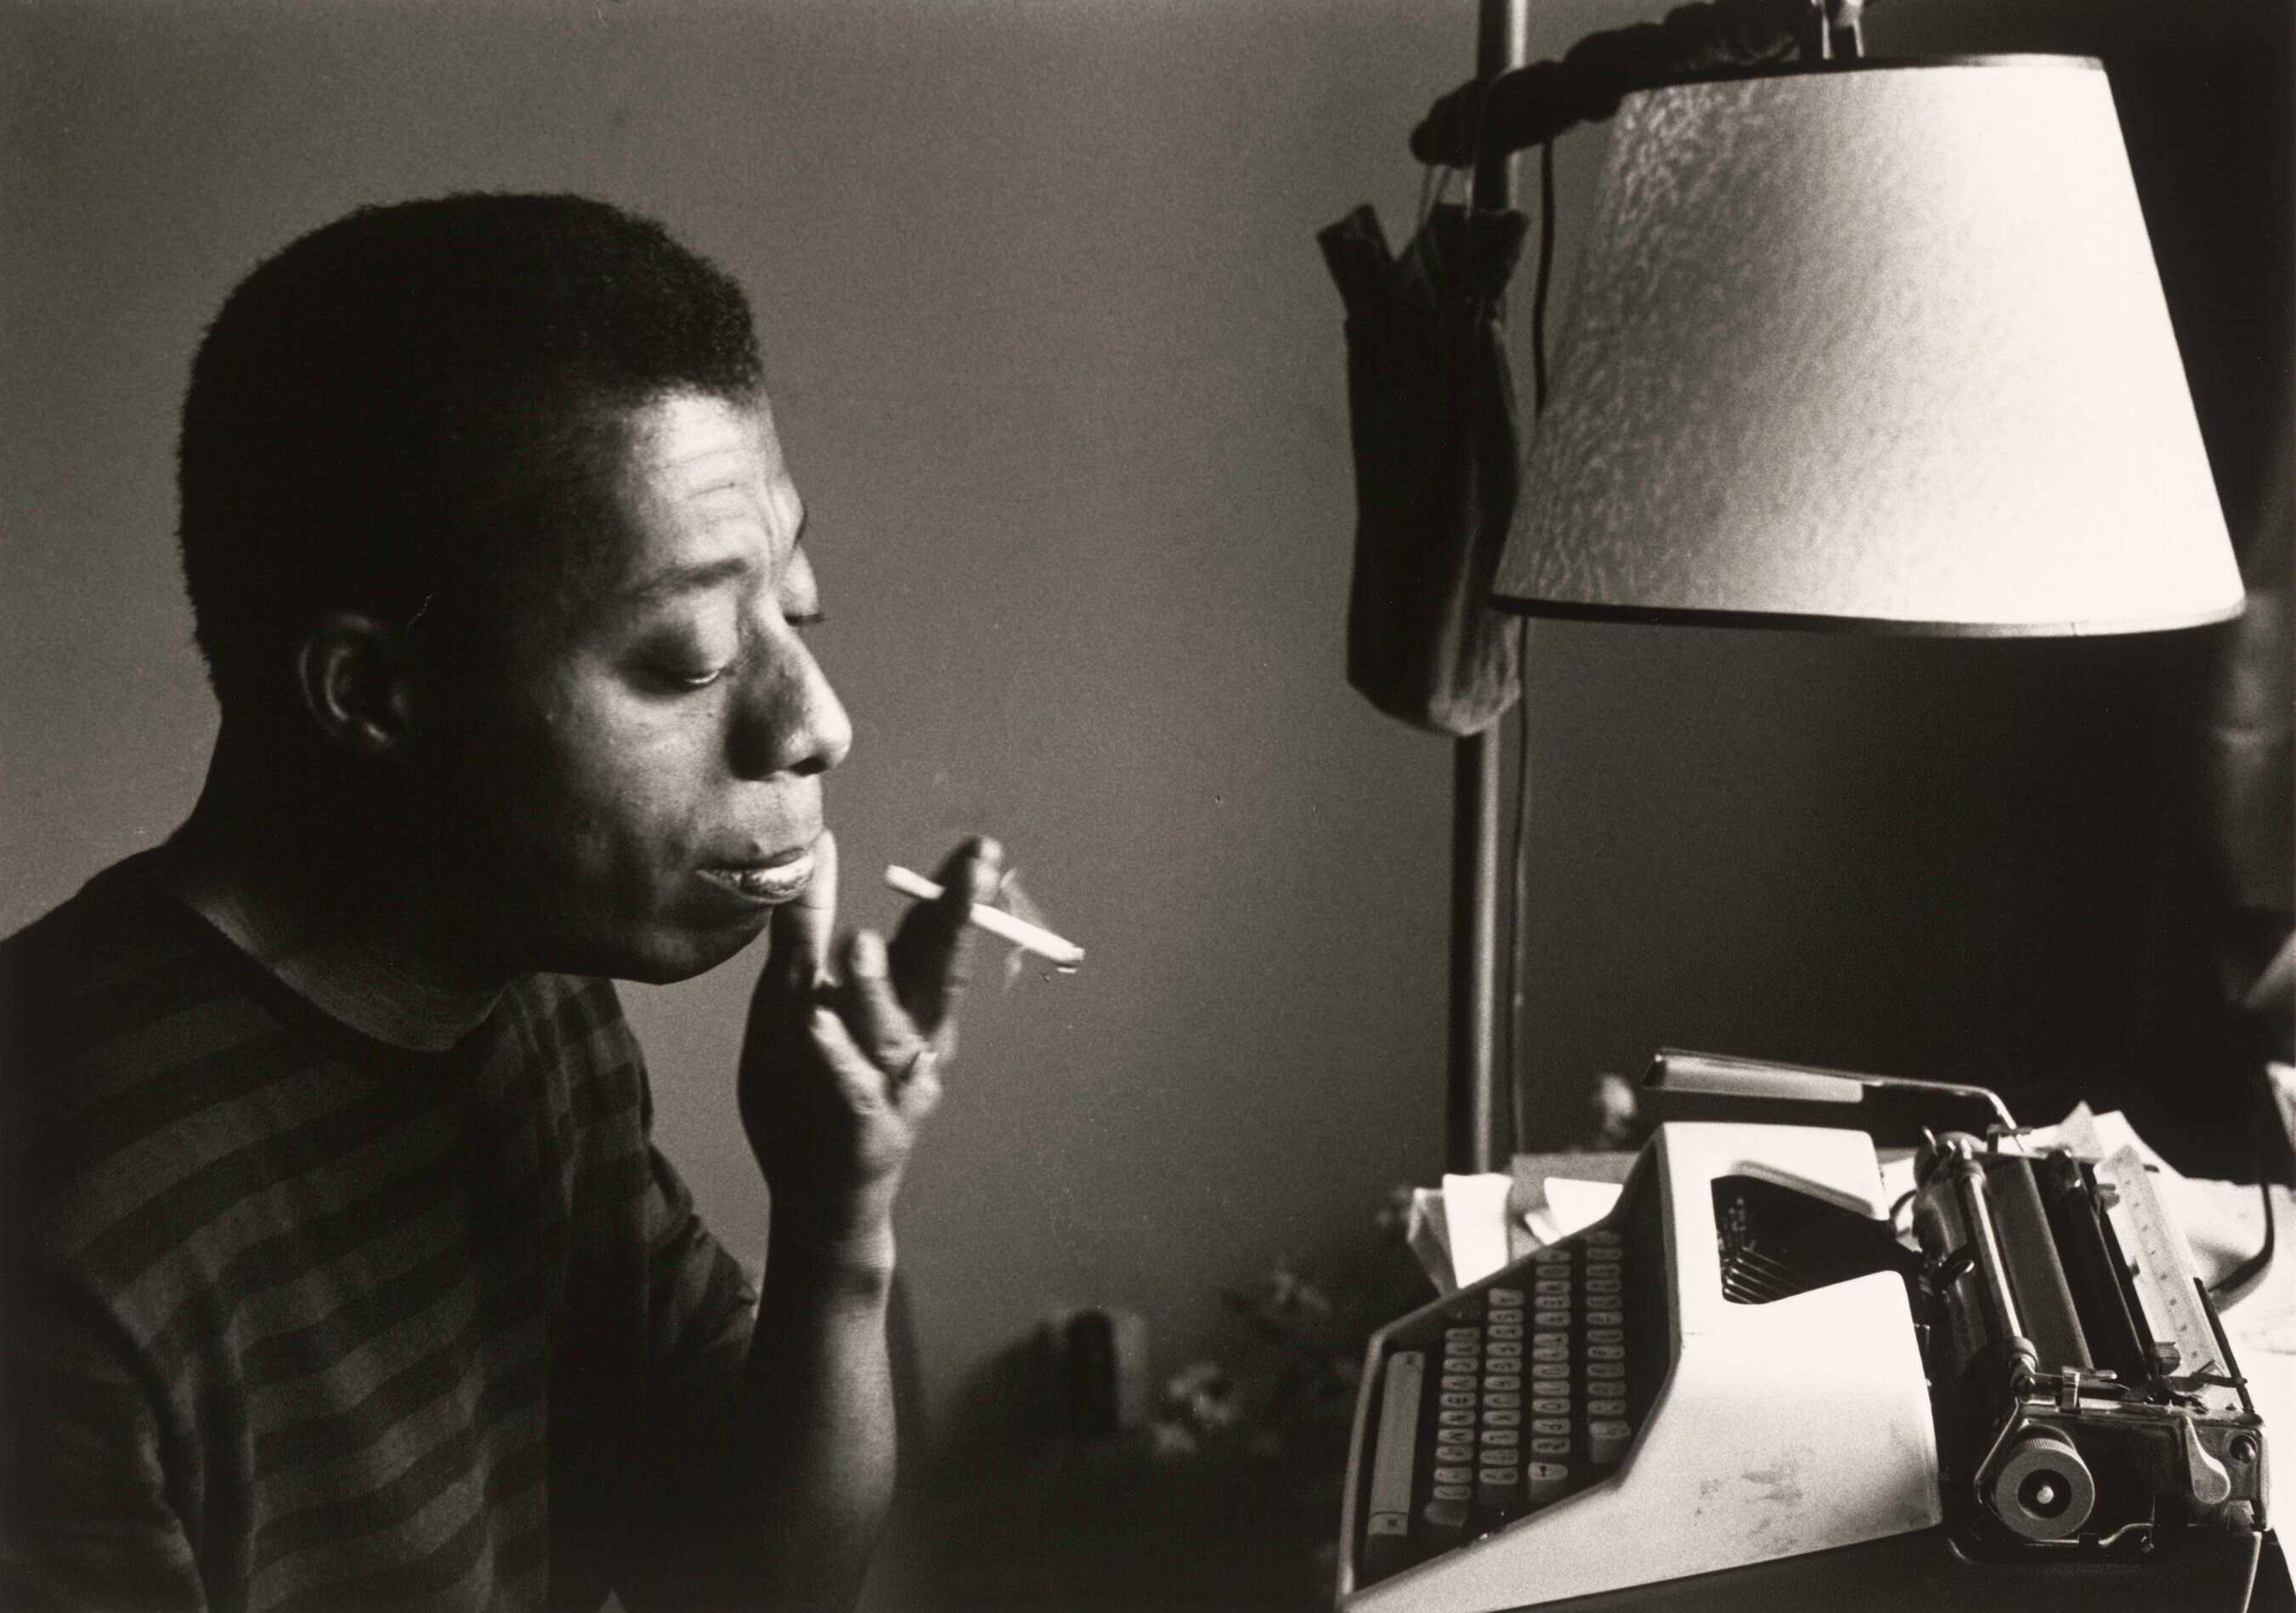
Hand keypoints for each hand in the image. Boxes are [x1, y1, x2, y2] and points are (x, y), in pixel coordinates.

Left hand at [739, 830, 1002, 1248]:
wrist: (816, 1193)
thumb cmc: (813, 1087)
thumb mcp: (799, 995)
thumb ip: (810, 928)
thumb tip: (820, 847)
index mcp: (906, 1006)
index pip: (935, 940)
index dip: (959, 896)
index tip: (982, 850)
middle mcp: (916, 1043)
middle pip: (941, 975)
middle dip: (958, 922)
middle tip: (976, 871)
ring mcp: (892, 1088)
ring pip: (890, 1031)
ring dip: (876, 988)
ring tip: (860, 940)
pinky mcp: (863, 1129)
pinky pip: (848, 1087)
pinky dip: (837, 1058)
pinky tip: (817, 1025)